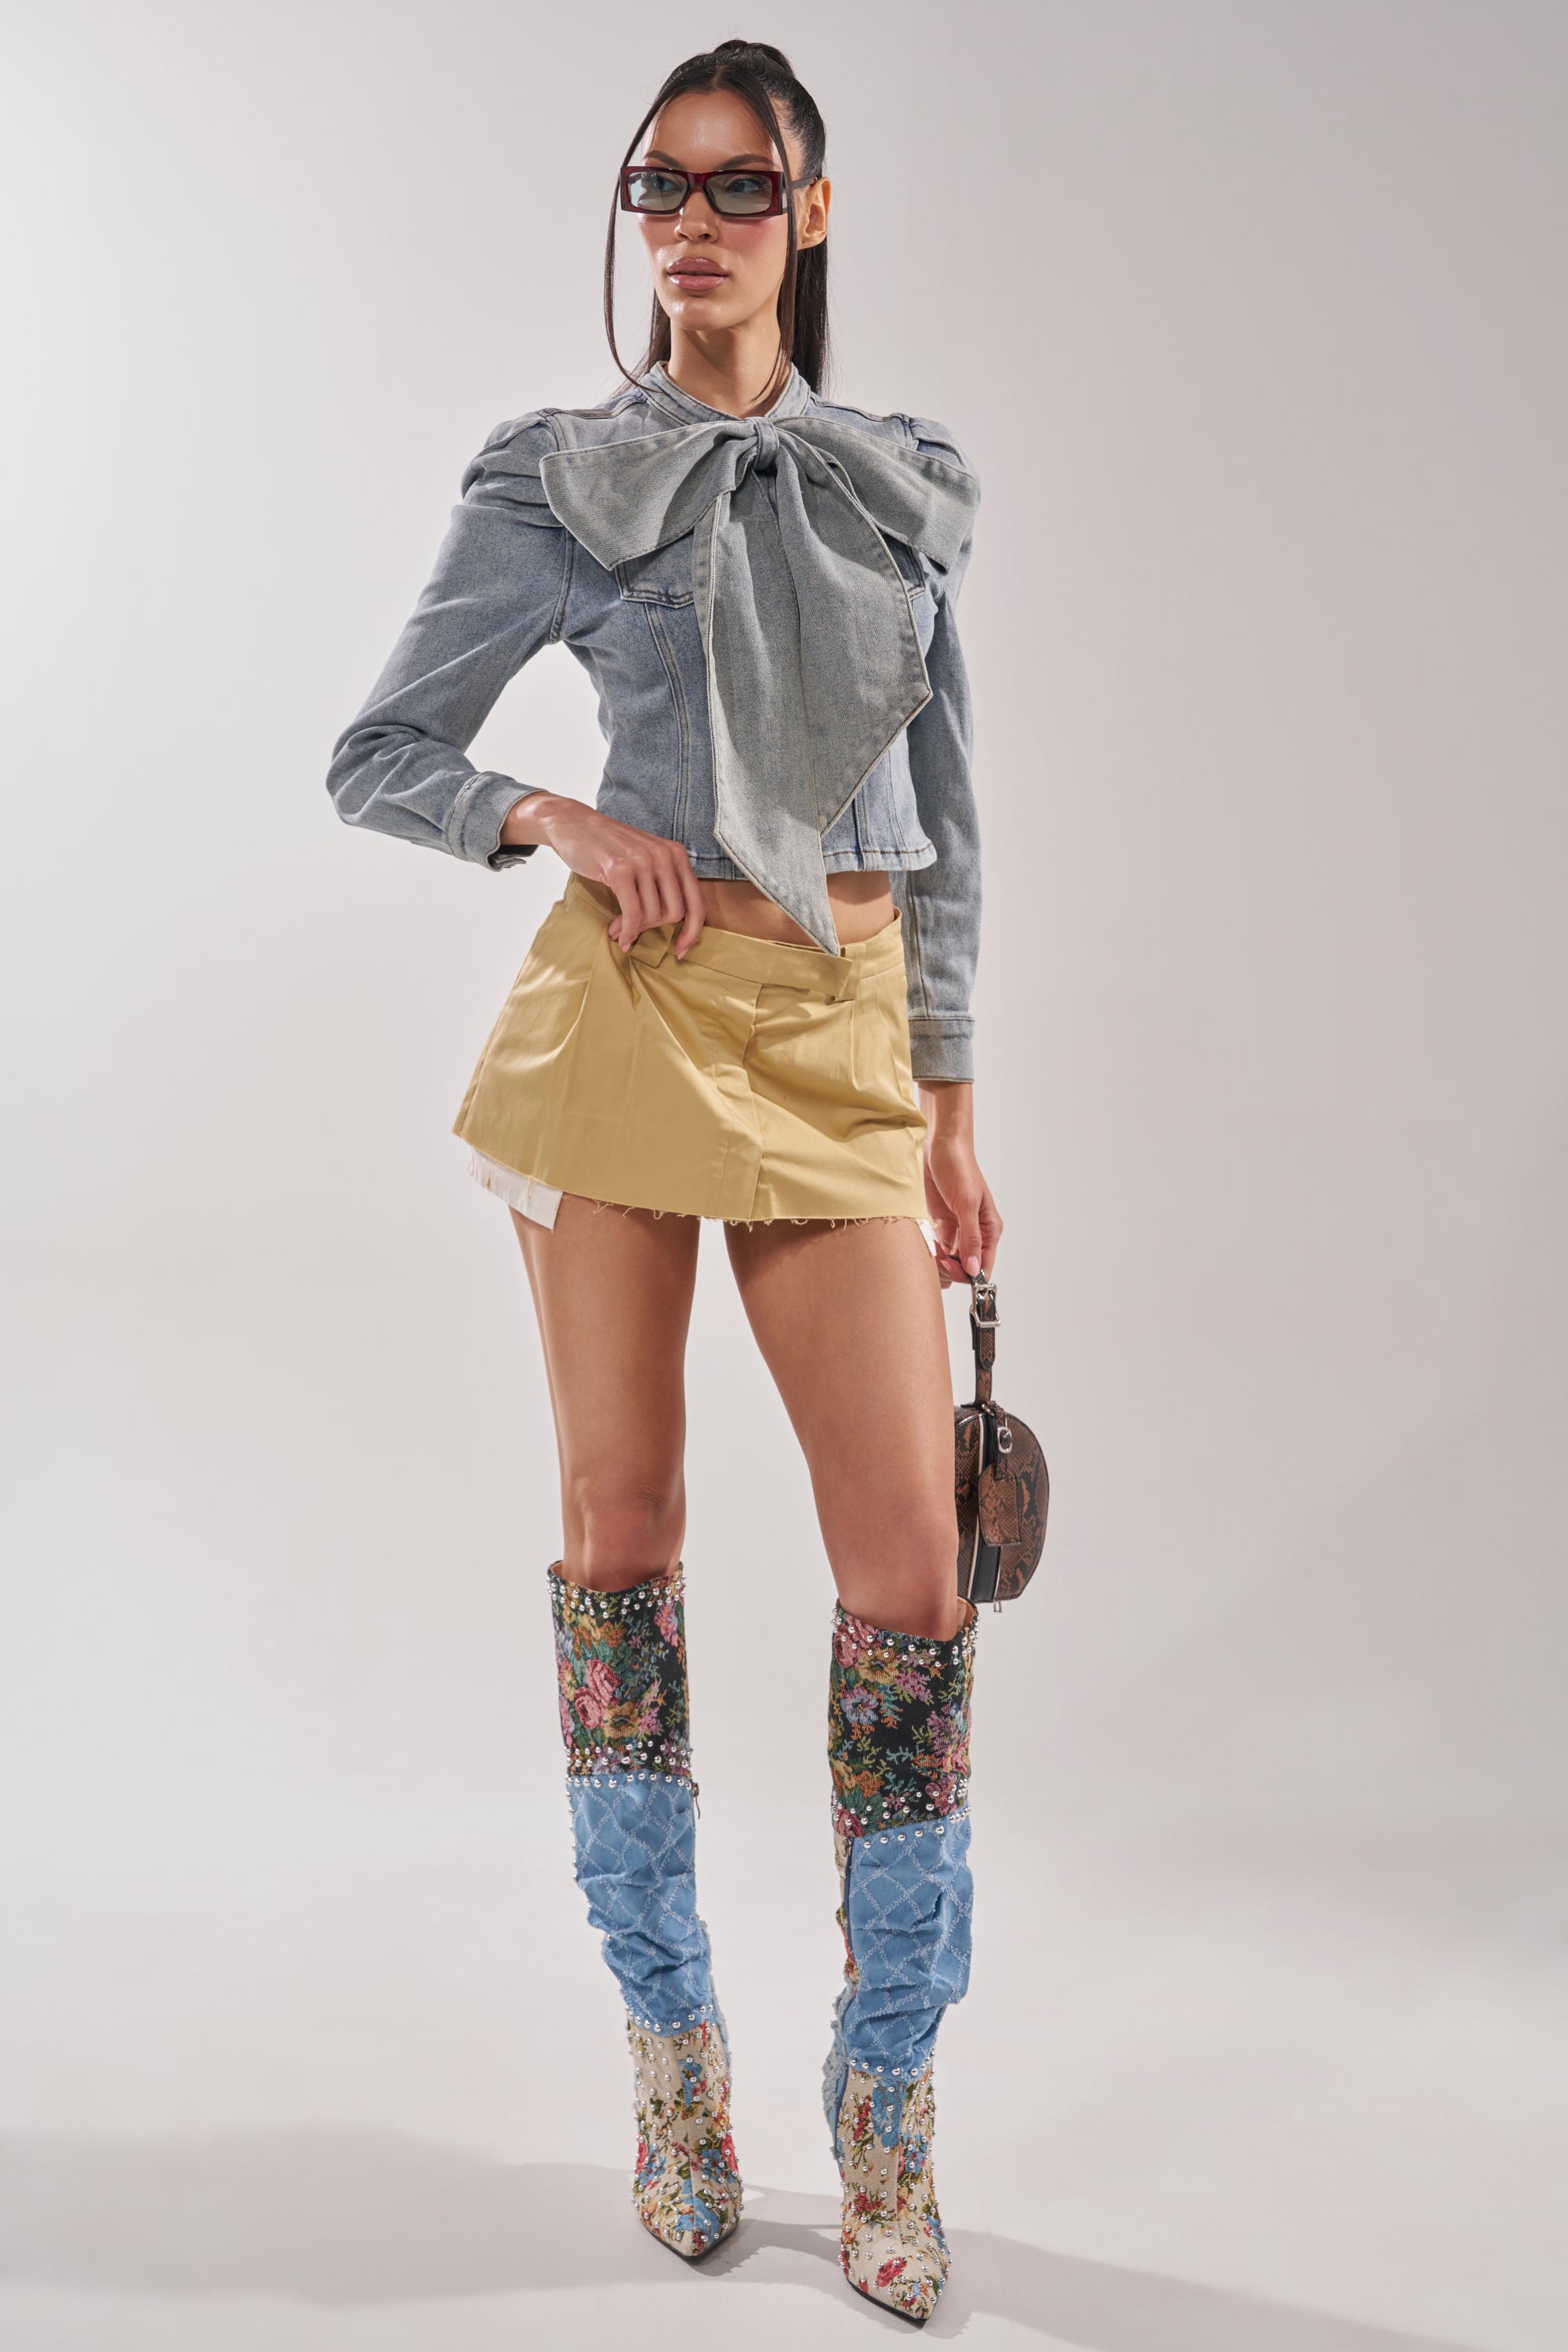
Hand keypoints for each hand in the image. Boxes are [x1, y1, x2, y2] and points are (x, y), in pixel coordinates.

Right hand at [498, 792, 707, 957]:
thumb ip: (663, 882)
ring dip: (633, 929)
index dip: (693, 932)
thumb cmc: (608, 846)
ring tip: (618, 929)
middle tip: (634, 931)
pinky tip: (618, 934)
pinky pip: (632, 914)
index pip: (697, 902)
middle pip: (675, 914)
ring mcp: (642, 861)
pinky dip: (627, 931)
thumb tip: (676, 922)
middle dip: (654, 929)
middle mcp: (664, 856)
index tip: (680, 950)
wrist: (573, 823)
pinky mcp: (620, 870)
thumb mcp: (646, 857)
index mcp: (676, 854)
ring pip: (651, 915)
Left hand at [918, 1082, 1001, 1286]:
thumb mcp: (966, 1203)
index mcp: (989, 1229)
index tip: (950, 1269)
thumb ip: (970, 1237)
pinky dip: (930, 1251)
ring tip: (929, 1252)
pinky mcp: (940, 1224)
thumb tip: (975, 1268)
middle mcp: (975, 1233)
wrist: (939, 1145)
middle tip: (936, 1260)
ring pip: (950, 1260)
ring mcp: (957, 1229)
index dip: (969, 1274)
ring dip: (938, 1262)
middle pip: (965, 1267)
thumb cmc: (959, 1167)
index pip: (983, 1265)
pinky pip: (937, 1248)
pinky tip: (924, 1244)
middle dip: (951, 1269)